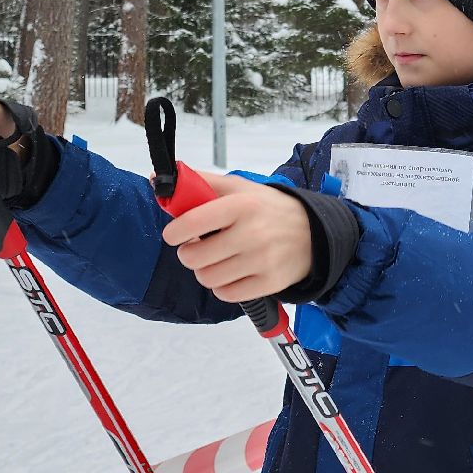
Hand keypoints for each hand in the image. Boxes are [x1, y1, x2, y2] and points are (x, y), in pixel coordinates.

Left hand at [162, 171, 315, 302]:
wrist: (314, 232)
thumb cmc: (268, 209)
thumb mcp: (239, 188)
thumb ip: (200, 183)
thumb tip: (158, 179)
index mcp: (241, 205)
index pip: (193, 222)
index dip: (174, 232)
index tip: (174, 235)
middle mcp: (252, 233)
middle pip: (194, 257)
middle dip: (190, 254)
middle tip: (199, 248)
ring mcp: (262, 260)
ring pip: (207, 278)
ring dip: (206, 271)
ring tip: (217, 260)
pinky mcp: (269, 283)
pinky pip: (226, 294)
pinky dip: (223, 286)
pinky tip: (232, 273)